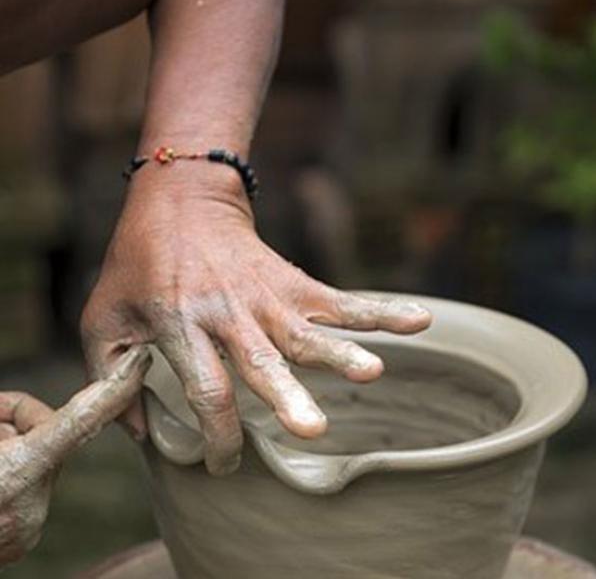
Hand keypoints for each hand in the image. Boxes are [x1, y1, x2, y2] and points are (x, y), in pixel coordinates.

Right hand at [0, 348, 149, 565]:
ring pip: (32, 457)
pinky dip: (8, 475)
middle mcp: (31, 503)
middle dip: (11, 421)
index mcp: (16, 475)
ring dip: (6, 450)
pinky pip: (27, 485)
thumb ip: (1, 417)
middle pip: (42, 432)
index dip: (116, 388)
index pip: (82, 421)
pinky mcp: (24, 539)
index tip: (142, 362)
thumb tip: (12, 414)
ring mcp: (28, 525)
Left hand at [80, 164, 431, 475]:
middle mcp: (228, 313)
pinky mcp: (295, 283)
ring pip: (309, 330)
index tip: (227, 463)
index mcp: (179, 324)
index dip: (218, 433)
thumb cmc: (137, 268)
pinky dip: (382, 312)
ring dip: (342, 352)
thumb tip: (143, 434)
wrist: (181, 203)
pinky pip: (342, 301)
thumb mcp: (102, 319)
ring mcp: (267, 297)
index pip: (206, 388)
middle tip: (314, 430)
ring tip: (374, 372)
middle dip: (289, 396)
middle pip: (263, 360)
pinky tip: (421, 322)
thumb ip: (112, 377)